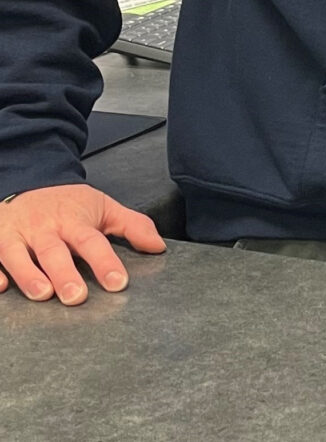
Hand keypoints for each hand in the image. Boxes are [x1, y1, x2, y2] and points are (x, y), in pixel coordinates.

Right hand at [0, 184, 165, 304]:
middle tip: (76, 297)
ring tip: (43, 295)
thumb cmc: (68, 202)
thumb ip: (133, 226)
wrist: (29, 180)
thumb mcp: (104, 207)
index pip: (92, 242)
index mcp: (73, 221)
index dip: (105, 262)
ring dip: (28, 275)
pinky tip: (0, 287)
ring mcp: (15, 234)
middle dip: (65, 274)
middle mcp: (44, 229)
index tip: (118, 283)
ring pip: (18, 255)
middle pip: (54, 252)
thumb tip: (158, 246)